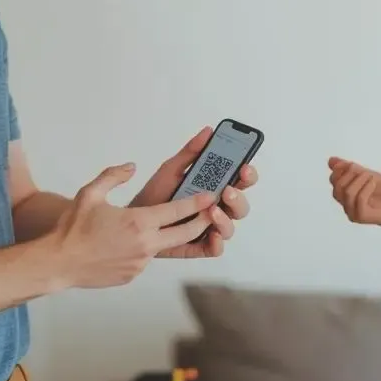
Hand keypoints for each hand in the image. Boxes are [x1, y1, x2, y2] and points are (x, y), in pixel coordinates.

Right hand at [48, 164, 216, 286]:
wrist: (59, 262)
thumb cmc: (72, 228)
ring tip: (174, 225)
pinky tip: (134, 241)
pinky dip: (147, 248)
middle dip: (202, 222)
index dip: (197, 203)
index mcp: (138, 222)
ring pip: (166, 247)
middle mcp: (145, 244)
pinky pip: (146, 258)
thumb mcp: (90, 194)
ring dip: (173, 236)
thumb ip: (113, 176)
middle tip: (211, 212)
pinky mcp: (133, 274)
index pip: (177, 211)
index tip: (210, 196)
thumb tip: (131, 166)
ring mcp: (140, 262)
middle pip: (185, 233)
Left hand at [129, 127, 258, 258]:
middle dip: (238, 198)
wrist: (133, 220)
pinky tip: (211, 235)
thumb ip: (190, 152)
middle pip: (240, 205)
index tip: (244, 166)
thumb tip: (207, 132)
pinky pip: (215, 248)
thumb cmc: (155, 195)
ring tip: (212, 211)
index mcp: (214, 187)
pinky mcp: (199, 245)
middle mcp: (216, 208)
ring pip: (230, 227)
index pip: (240, 180)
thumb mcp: (171, 170)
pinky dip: (216, 243)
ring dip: (226, 219)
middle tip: (227, 190)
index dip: (247, 174)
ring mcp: (209, 227)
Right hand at [328, 157, 380, 229]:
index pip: (334, 179)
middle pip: (336, 186)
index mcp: (348, 195)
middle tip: (366, 172)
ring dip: (359, 179)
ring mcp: (354, 213)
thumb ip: (352, 170)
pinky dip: (366, 187)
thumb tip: (331, 160)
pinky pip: (358, 199)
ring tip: (372, 177)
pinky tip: (374, 183)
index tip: (355, 164)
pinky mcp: (362, 217)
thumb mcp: (370, 175)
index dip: (342, 168)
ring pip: (346, 192)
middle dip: (350, 174)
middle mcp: (348, 205)